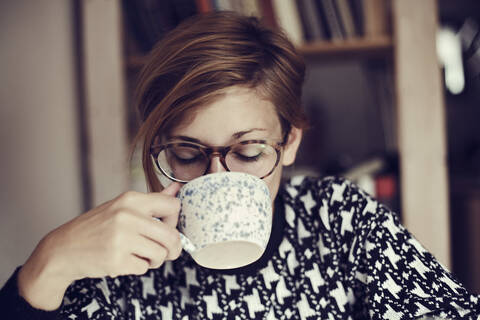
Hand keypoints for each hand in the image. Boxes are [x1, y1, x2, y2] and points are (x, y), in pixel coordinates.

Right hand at [17, 182, 181, 309]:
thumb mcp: (122, 207)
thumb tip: (177, 189)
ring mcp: (121, 238)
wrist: (64, 249)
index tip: (167, 227)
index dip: (174, 220)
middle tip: (165, 252)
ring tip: (140, 255)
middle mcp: (127, 216)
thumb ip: (153, 201)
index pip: (173, 205)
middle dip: (173, 248)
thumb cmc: (96, 228)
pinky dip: (138, 268)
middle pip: (172, 235)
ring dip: (154, 260)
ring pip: (160, 254)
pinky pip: (144, 268)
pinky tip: (124, 261)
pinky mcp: (116, 260)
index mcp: (130, 199)